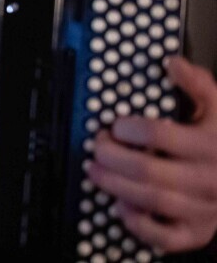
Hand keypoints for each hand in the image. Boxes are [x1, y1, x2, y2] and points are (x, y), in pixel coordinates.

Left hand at [88, 55, 216, 252]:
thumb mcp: (216, 110)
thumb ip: (198, 84)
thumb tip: (172, 63)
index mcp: (212, 145)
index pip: (161, 135)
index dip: (129, 129)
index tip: (115, 125)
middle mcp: (209, 179)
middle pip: (150, 170)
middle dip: (112, 157)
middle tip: (97, 147)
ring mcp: (204, 209)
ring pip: (153, 201)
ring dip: (116, 186)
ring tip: (96, 171)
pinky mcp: (196, 232)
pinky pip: (165, 237)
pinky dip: (138, 224)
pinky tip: (121, 206)